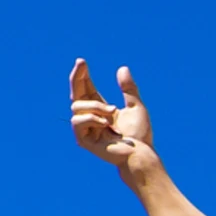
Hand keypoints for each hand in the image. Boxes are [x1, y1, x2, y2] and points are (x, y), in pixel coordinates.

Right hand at [69, 59, 159, 177]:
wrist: (139, 153)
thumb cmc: (139, 135)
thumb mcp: (135, 106)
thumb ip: (128, 89)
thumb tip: (122, 68)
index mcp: (101, 109)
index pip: (87, 89)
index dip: (82, 75)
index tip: (82, 61)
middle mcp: (90, 117)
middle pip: (76, 93)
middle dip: (77, 77)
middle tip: (81, 63)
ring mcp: (85, 128)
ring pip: (77, 105)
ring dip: (96, 106)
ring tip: (112, 112)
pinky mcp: (83, 139)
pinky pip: (78, 120)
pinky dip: (92, 118)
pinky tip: (105, 124)